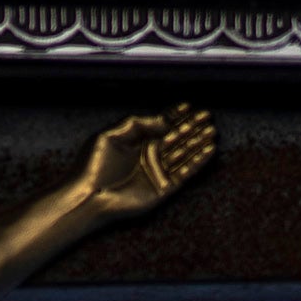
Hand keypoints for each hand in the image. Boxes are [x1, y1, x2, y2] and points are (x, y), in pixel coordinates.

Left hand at [76, 104, 215, 219]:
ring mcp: (157, 172)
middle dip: (192, 126)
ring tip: (212, 130)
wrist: (88, 195)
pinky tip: (208, 150)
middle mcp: (148, 155)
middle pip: (175, 137)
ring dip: (198, 142)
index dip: (175, 115)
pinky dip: (197, 162)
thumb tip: (162, 119)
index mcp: (135, 141)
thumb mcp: (110, 135)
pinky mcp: (163, 188)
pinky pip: (184, 173)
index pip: (160, 125)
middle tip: (208, 115)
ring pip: (183, 153)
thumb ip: (136, 123)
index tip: (190, 106)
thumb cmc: (93, 165)